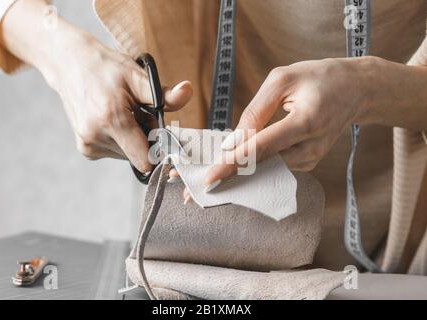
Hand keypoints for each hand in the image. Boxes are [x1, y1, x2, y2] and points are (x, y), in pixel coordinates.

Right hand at [0, 0, 192, 172]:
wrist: (69, 64)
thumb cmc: (106, 68)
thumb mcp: (137, 75)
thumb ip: (163, 93)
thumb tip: (187, 92)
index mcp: (112, 119)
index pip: (145, 159)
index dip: (159, 150)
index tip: (162, 136)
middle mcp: (96, 136)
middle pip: (139, 156)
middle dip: (146, 139)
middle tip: (139, 114)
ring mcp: (88, 144)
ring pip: (128, 155)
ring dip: (133, 139)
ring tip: (123, 114)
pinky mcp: (85, 148)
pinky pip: (115, 152)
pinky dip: (120, 140)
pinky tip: (113, 120)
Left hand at [205, 57, 377, 185]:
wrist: (356, 90)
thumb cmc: (318, 78)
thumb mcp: (282, 80)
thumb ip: (256, 111)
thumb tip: (233, 141)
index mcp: (306, 122)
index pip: (262, 148)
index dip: (234, 164)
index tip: (210, 179)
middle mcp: (311, 147)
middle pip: (262, 167)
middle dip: (229, 176)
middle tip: (196, 188)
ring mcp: (312, 158)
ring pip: (267, 171)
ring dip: (239, 174)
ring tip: (211, 180)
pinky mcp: (309, 162)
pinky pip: (276, 167)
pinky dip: (255, 168)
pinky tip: (236, 167)